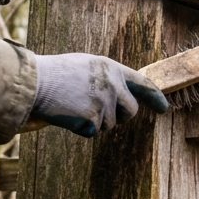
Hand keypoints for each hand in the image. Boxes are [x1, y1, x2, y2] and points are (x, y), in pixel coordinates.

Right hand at [28, 53, 168, 136]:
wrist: (34, 82)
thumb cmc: (55, 74)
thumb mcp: (86, 66)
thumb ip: (106, 78)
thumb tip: (120, 96)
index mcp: (112, 68)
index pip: (142, 83)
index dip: (155, 97)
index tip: (164, 108)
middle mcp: (113, 84)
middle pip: (131, 111)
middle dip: (119, 116)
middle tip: (97, 111)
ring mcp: (104, 101)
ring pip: (110, 125)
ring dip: (94, 122)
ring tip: (73, 106)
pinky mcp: (94, 118)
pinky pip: (92, 132)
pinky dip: (79, 129)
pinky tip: (66, 115)